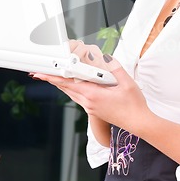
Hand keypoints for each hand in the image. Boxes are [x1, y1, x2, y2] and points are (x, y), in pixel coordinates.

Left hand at [31, 42, 150, 134]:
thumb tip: (105, 57)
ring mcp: (91, 107)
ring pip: (71, 93)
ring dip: (62, 84)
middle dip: (52, 79)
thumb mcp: (127, 83)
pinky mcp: (95, 110)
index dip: (53, 77)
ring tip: (53, 76)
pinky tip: (73, 85)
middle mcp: (89, 102)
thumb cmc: (134, 105)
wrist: (138, 123)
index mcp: (93, 95)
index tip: (41, 73)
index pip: (68, 83)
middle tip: (40, 72)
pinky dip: (72, 89)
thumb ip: (115, 68)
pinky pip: (78, 97)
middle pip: (66, 88)